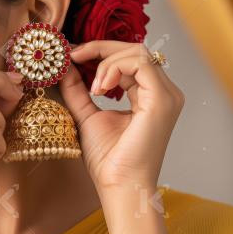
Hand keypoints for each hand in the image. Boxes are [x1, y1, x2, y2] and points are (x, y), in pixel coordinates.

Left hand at [58, 40, 184, 197]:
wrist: (119, 185)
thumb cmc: (109, 160)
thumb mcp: (87, 115)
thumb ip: (78, 89)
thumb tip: (65, 64)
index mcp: (151, 95)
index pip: (129, 58)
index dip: (100, 51)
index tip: (72, 55)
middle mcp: (164, 92)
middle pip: (135, 49)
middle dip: (100, 48)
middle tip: (74, 55)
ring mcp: (167, 95)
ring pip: (137, 52)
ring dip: (106, 62)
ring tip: (93, 87)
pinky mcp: (162, 99)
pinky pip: (140, 63)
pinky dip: (114, 68)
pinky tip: (100, 88)